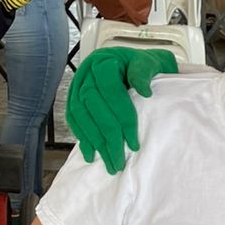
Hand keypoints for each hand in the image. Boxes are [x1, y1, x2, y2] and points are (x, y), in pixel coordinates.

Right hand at [65, 47, 176, 172]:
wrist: (135, 64)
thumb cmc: (145, 65)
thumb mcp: (150, 63)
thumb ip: (144, 72)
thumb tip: (145, 91)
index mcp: (105, 61)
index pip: (110, 91)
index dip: (122, 118)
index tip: (134, 143)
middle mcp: (86, 72)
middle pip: (92, 106)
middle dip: (107, 136)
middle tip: (119, 161)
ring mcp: (77, 85)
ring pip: (80, 115)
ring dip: (94, 142)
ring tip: (108, 162)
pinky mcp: (73, 98)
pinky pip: (73, 119)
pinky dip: (82, 137)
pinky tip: (92, 153)